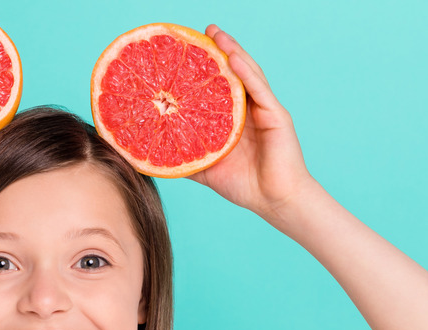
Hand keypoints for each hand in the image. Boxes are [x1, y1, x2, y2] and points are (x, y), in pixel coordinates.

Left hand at [188, 25, 314, 219]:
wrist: (273, 201)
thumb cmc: (244, 185)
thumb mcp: (205, 168)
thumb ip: (182, 159)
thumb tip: (150, 157)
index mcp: (235, 118)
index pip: (221, 84)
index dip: (208, 65)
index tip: (190, 47)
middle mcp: (251, 109)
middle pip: (235, 72)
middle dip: (221, 49)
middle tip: (205, 30)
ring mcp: (265, 110)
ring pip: (249, 74)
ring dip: (233, 52)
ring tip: (217, 35)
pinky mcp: (277, 116)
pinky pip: (260, 91)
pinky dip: (246, 74)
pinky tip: (234, 59)